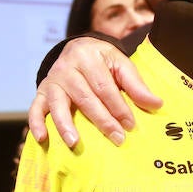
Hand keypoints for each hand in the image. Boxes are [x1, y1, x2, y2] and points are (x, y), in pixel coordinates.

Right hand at [27, 38, 162, 146]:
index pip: (105, 87)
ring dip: (65, 124)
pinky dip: (37, 123)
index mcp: (89, 57)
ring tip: (74, 143)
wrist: (77, 48)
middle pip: (85, 98)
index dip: (118, 106)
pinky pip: (35, 108)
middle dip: (102, 120)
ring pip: (59, 104)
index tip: (130, 125)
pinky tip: (42, 138)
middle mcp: (67, 68)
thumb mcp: (121, 64)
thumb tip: (156, 104)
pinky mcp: (42, 91)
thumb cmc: (103, 61)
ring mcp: (53, 80)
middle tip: (116, 139)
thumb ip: (136, 85)